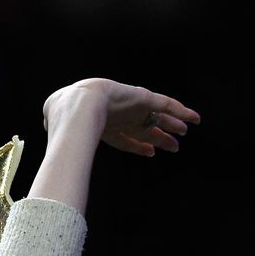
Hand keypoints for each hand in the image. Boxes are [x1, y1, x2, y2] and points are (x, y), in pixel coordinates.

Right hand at [42, 79, 199, 156]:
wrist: (75, 106)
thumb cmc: (65, 119)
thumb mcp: (63, 134)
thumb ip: (66, 147)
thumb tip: (59, 157)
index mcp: (102, 125)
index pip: (124, 136)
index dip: (137, 145)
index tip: (150, 153)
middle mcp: (119, 116)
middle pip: (144, 127)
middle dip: (158, 137)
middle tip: (173, 147)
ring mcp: (131, 106)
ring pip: (157, 117)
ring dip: (171, 126)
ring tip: (184, 134)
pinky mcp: (143, 98)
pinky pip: (166, 104)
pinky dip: (181, 111)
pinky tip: (195, 119)